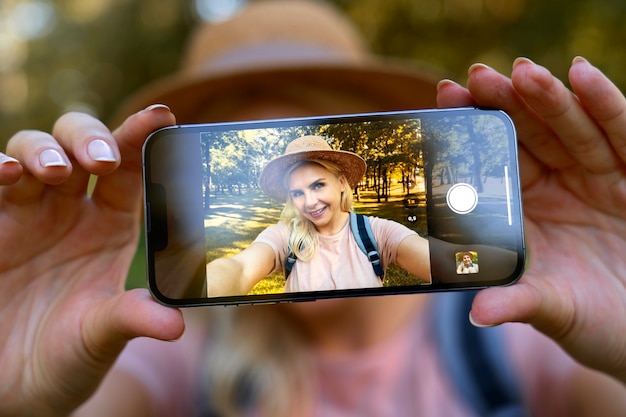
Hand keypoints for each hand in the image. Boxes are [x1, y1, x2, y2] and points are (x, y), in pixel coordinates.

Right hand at [0, 106, 184, 415]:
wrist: (14, 385)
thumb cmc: (67, 356)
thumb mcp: (102, 335)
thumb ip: (134, 318)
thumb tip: (177, 323)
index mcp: (114, 225)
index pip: (131, 169)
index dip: (144, 138)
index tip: (163, 116)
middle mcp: (73, 210)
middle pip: (81, 146)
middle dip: (89, 139)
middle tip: (100, 161)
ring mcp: (28, 214)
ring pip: (32, 151)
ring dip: (42, 150)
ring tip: (50, 173)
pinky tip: (5, 175)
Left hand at [437, 57, 625, 381]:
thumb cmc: (591, 318)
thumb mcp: (551, 308)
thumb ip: (516, 301)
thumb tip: (478, 314)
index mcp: (523, 209)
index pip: (494, 160)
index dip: (473, 129)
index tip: (447, 99)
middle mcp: (556, 185)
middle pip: (528, 135)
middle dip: (504, 104)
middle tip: (477, 77)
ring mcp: (597, 177)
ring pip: (571, 129)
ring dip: (548, 99)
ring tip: (523, 72)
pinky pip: (621, 135)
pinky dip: (606, 105)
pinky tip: (583, 74)